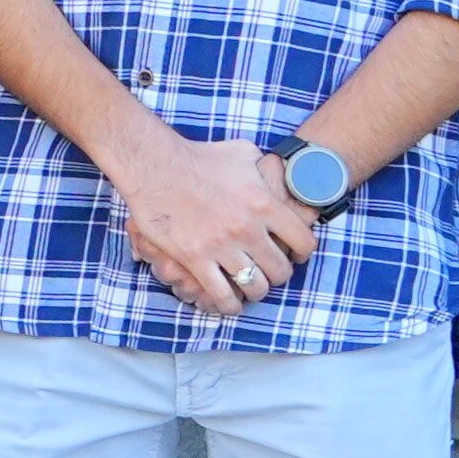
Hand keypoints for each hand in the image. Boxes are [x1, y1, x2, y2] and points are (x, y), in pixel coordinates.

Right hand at [110, 137, 317, 322]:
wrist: (155, 165)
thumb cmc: (198, 156)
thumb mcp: (242, 153)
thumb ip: (265, 166)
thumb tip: (277, 170)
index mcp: (264, 204)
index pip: (303, 241)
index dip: (302, 253)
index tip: (295, 255)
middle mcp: (247, 228)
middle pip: (280, 269)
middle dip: (278, 275)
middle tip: (269, 273)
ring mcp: (220, 245)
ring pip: (255, 286)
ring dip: (255, 291)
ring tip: (249, 289)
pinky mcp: (194, 258)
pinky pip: (221, 293)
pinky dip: (229, 304)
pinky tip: (229, 304)